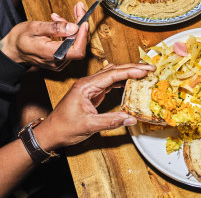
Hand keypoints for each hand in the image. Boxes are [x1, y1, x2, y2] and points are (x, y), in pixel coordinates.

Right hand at [0, 2, 88, 69]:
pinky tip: (61, 24)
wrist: (12, 50)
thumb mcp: (34, 28)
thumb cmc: (20, 38)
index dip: (83, 35)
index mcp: (50, 54)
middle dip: (80, 25)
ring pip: (76, 44)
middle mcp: (58, 61)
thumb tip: (73, 27)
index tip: (83, 21)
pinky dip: (70, 32)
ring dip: (74, 27)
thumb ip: (54, 28)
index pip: (77, 50)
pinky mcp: (61, 59)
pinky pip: (72, 45)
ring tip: (58, 17)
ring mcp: (60, 62)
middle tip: (77, 8)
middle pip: (80, 45)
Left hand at [33, 63, 154, 149]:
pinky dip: (122, 81)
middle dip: (133, 68)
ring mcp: (90, 87)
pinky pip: (110, 83)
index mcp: (85, 86)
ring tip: (145, 73)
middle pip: (114, 70)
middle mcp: (88, 83)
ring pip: (112, 74)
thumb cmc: (64, 128)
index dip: (130, 71)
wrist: (50, 133)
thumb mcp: (89, 126)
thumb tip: (130, 118)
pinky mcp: (92, 93)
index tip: (145, 71)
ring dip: (128, 73)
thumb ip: (111, 121)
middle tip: (150, 68)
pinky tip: (132, 82)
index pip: (112, 74)